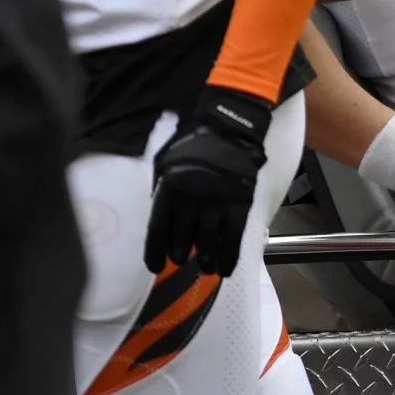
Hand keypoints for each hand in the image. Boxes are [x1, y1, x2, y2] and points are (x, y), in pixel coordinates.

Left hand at [143, 86, 269, 275]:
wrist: (230, 127)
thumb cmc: (193, 143)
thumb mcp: (165, 163)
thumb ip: (161, 189)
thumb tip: (160, 215)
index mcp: (169, 190)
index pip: (157, 231)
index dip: (154, 253)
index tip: (156, 266)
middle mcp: (191, 201)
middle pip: (181, 240)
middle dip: (180, 254)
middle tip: (182, 258)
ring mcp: (217, 204)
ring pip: (207, 243)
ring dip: (205, 259)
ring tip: (205, 266)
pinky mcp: (239, 205)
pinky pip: (232, 239)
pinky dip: (229, 256)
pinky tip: (225, 268)